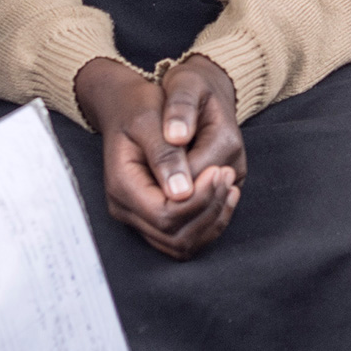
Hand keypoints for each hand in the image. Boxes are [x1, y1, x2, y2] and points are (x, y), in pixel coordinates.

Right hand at [77, 53, 244, 259]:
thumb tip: (182, 191)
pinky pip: (184, 238)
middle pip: (175, 235)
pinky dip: (209, 222)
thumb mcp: (150, 119)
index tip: (219, 169)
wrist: (127, 105)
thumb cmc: (139, 107)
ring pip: (181, 244)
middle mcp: (125, 208)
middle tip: (227, 173)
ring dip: (212, 218)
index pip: (165, 214)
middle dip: (208, 208)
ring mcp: (138, 217)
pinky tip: (225, 194)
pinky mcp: (154, 218)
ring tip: (228, 182)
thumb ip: (165, 155)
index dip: (198, 198)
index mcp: (122, 184)